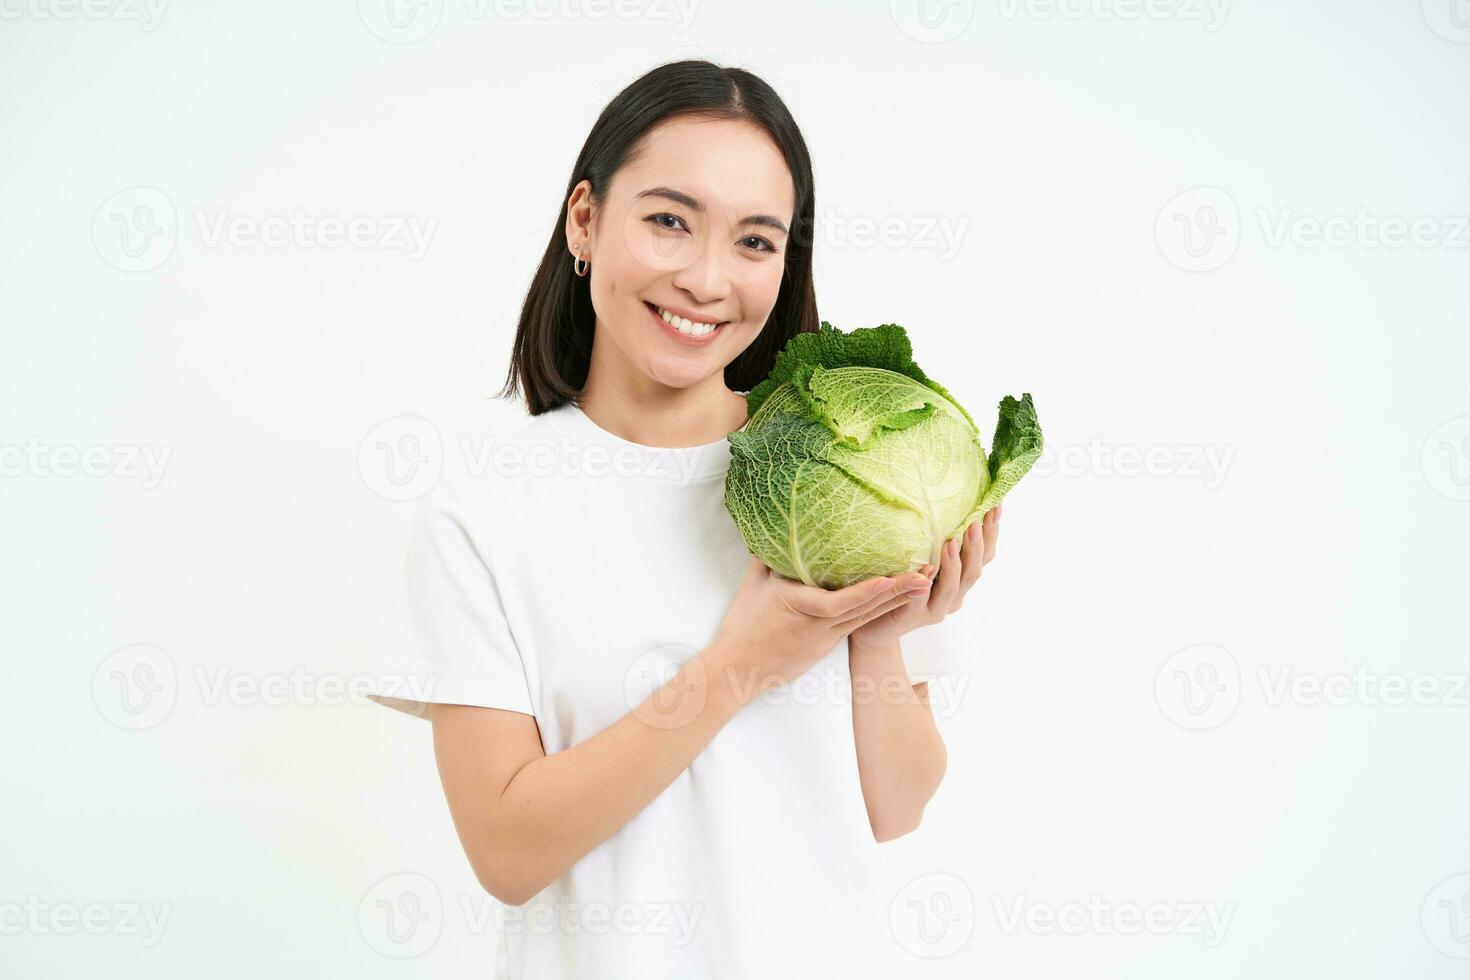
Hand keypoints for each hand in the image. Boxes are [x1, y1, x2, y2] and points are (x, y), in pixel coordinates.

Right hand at [711, 555, 933, 691]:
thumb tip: (776, 530)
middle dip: (897, 592)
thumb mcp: (751, 586)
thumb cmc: (740, 627)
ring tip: (924, 584)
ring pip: (866, 619)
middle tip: (927, 575)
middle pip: (864, 609)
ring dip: (896, 601)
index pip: (836, 603)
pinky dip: (878, 612)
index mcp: (797, 605)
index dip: (864, 593)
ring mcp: (824, 639)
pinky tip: (898, 602)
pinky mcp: (825, 647)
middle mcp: (817, 624)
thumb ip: (767, 557)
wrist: (737, 670)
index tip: (886, 580)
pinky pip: (857, 626)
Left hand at [849, 504, 1001, 649]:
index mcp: (959, 581)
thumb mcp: (920, 561)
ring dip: (955, 563)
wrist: (874, 626)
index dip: (992, 533)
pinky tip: (926, 569)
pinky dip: (925, 583)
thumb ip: (932, 542)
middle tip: (977, 520)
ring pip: (952, 587)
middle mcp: (953, 597)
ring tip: (952, 540)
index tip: (996, 506)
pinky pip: (920, 599)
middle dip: (977, 545)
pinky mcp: (912, 617)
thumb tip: (937, 501)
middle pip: (974, 571)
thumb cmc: (899, 587)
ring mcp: (935, 609)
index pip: (984, 557)